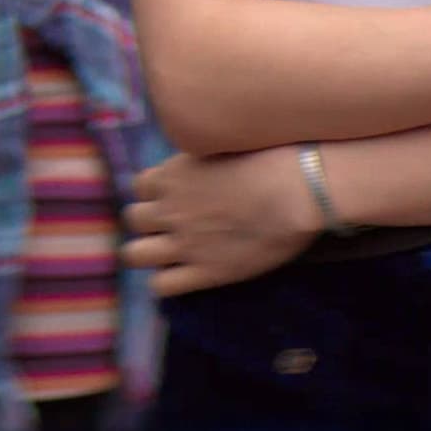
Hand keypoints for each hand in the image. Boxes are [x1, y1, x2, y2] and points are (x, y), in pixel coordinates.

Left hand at [123, 150, 318, 295]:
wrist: (297, 190)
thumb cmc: (271, 157)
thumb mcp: (223, 144)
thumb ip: (200, 160)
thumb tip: (199, 164)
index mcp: (173, 175)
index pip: (139, 186)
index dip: (155, 193)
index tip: (173, 196)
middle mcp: (171, 208)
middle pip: (133, 219)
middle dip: (148, 222)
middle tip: (173, 225)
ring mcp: (185, 242)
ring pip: (134, 254)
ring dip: (147, 253)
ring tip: (169, 253)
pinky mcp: (205, 272)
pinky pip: (162, 286)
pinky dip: (166, 283)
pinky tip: (183, 277)